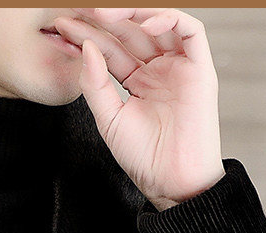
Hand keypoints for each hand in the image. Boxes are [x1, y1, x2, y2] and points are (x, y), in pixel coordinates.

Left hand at [54, 8, 225, 209]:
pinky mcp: (200, 69)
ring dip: (134, 13)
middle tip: (81, 10)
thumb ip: (95, 85)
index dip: (88, 36)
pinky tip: (146, 23)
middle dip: (106, 20)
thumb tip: (87, 48)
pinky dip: (170, 20)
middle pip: (131, 33)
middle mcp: (158, 71)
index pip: (111, 50)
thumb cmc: (144, 158)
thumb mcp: (109, 120)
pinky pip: (191, 32)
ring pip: (160, 25)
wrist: (172, 181)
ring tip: (105, 13)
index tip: (64, 28)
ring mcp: (179, 68)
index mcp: (137, 82)